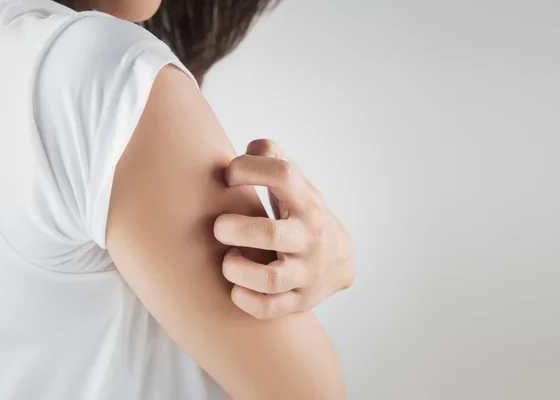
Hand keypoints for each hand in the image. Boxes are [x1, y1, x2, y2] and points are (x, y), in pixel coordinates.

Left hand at [214, 139, 353, 318]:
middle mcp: (310, 236)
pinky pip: (269, 308)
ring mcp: (307, 272)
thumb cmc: (301, 214)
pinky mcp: (300, 301)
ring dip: (237, 269)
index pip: (282, 174)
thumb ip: (271, 158)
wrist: (339, 261)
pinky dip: (245, 300)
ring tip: (228, 260)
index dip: (247, 169)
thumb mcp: (296, 184)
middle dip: (234, 229)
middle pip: (270, 232)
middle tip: (219, 227)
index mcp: (306, 201)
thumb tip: (245, 148)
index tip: (229, 175)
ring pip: (270, 278)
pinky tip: (236, 287)